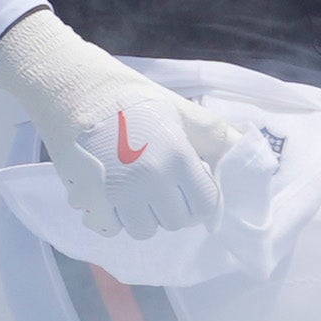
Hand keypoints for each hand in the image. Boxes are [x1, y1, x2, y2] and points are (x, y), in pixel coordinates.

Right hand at [0, 8, 243, 244]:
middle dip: (174, 207)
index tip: (190, 184)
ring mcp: (117, 194)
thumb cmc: (131, 98)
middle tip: (163, 185)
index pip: (205, 205)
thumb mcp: (180, 110)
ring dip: (145, 216)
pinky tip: (113, 199)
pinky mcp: (89, 199)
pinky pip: (111, 229)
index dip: (201, 196)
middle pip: (176, 222)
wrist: (73, 90)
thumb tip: (247, 155)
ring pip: (144, 230)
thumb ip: (215, 136)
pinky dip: (115, 220)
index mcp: (176, 158)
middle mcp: (149, 181)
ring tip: (137, 192)